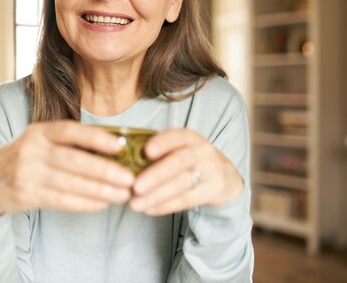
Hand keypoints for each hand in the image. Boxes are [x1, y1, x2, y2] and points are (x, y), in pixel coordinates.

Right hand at [0, 121, 135, 220]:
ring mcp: (26, 173)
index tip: (121, 146)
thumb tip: (115, 146)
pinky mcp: (25, 195)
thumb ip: (70, 142)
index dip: (96, 138)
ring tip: (123, 195)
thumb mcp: (41, 141)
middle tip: (130, 179)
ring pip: (70, 183)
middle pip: (74, 160)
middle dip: (105, 170)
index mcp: (39, 131)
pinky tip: (102, 204)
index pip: (71, 131)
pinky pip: (60, 201)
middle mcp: (32, 149)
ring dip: (100, 191)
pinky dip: (84, 203)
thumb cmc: (25, 158)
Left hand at [129, 128, 243, 215]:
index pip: (175, 136)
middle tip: (134, 187)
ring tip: (136, 204)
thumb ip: (157, 152)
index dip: (161, 143)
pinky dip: (167, 205)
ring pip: (182, 183)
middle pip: (179, 162)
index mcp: (188, 137)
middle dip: (155, 175)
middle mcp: (202, 150)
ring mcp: (211, 170)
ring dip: (157, 195)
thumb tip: (123, 161)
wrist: (223, 176)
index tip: (145, 151)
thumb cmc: (188, 161)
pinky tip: (150, 209)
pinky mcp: (214, 189)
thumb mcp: (177, 149)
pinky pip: (188, 199)